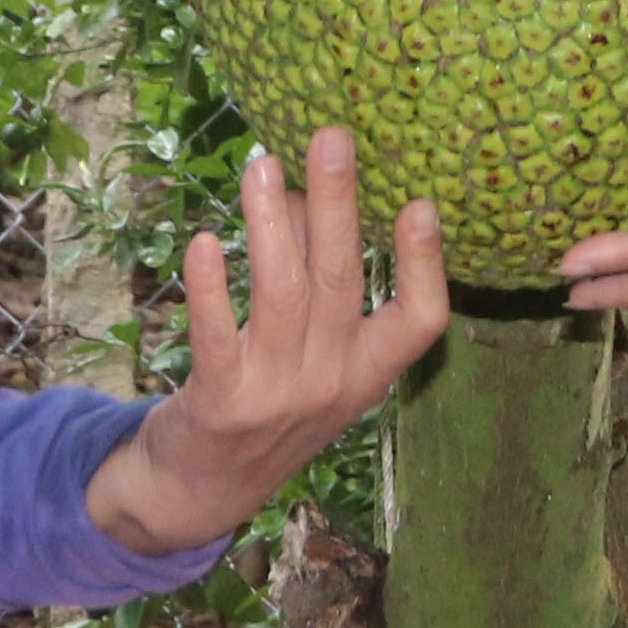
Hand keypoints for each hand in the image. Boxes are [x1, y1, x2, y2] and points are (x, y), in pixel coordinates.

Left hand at [80, 128, 450, 555]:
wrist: (203, 491)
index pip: (419, 321)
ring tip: (262, 166)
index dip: (424, 264)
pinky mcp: (220, 405)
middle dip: (337, 203)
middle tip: (330, 136)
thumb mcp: (313, 352)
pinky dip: (211, 289)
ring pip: (283, 297)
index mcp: (367, 372)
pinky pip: (217, 339)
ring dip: (270, 225)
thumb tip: (307, 189)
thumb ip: (315, 275)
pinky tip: (203, 242)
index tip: (420, 201)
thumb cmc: (269, 401)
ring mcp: (277, 396)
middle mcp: (331, 384)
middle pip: (341, 282)